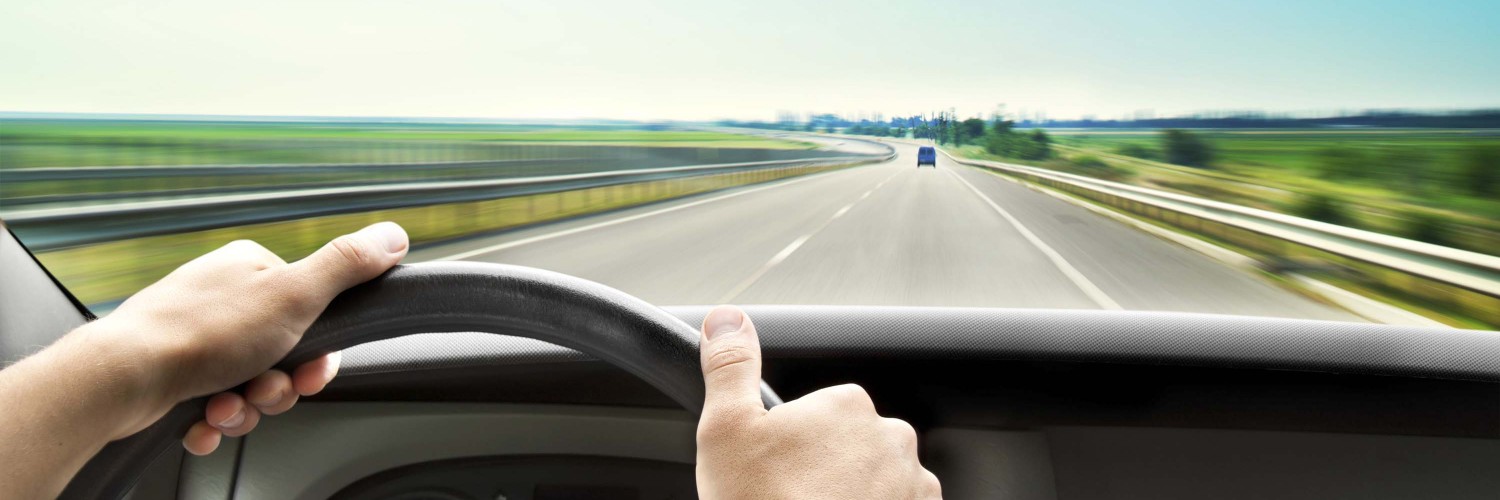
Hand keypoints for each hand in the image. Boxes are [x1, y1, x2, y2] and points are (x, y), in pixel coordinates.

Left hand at [87, 222, 408, 453]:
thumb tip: (394, 235)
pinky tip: (203, 419)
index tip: (310, 372)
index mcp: (252, 268)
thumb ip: (346, 266)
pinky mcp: (173, 371)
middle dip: (278, 386)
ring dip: (245, 407)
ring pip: (249, 383)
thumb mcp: (295, 294)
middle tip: (262, 391)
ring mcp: (196, 334)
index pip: (313, 312)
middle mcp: (223, 296)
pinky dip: (212, 418)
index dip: (318, 353)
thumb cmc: (203, 333)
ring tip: (224, 407)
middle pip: (283, 353)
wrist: (124, 378)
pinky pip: (212, 402)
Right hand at [694, 306, 941, 498]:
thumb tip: (727, 319)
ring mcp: (912, 485)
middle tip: (789, 497)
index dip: (790, 442)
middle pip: (849, 445)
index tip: (774, 470)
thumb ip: (730, 366)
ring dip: (850, 496)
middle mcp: (892, 438)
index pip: (819, 410)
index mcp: (847, 405)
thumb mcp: (726, 430)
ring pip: (873, 481)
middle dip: (823, 468)